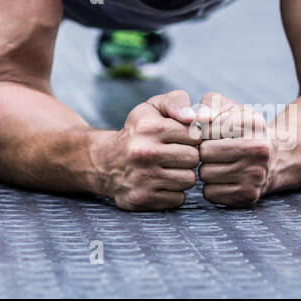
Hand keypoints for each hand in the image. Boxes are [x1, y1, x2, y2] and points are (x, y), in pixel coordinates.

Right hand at [93, 90, 199, 210]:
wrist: (105, 161)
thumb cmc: (137, 132)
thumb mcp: (151, 108)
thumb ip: (177, 101)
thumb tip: (195, 117)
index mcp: (149, 127)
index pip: (194, 135)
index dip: (190, 137)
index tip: (179, 138)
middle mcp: (144, 152)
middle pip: (193, 159)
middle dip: (187, 156)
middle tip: (174, 154)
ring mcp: (142, 178)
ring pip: (188, 180)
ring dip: (181, 175)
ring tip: (167, 168)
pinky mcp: (142, 198)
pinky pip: (178, 199)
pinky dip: (173, 192)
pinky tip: (160, 182)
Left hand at [194, 91, 275, 207]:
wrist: (274, 159)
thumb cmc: (242, 129)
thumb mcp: (230, 108)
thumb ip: (209, 104)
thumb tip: (198, 117)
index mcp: (253, 123)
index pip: (206, 130)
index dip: (205, 132)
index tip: (215, 133)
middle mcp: (258, 150)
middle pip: (204, 154)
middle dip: (204, 151)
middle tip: (215, 150)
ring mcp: (256, 176)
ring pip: (204, 175)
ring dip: (206, 169)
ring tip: (220, 163)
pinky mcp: (248, 196)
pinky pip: (210, 194)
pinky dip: (211, 186)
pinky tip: (224, 178)